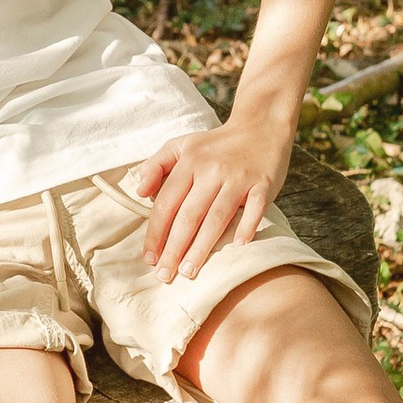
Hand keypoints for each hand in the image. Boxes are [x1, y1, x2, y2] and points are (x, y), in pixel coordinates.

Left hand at [135, 87, 295, 279]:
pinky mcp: (263, 184)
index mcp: (189, 162)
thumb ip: (157, 165)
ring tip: (189, 271)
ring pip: (216, 217)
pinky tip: (237, 247)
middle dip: (174, 248)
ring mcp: (238, 177)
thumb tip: (139, 192)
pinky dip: (246, 226)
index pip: (166, 203)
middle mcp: (212, 170)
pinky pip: (254, 208)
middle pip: (189, 215)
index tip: (149, 258)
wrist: (261, 126)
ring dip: (202, 247)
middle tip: (166, 276)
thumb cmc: (216, 144)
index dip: (156, 232)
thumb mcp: (182, 145)